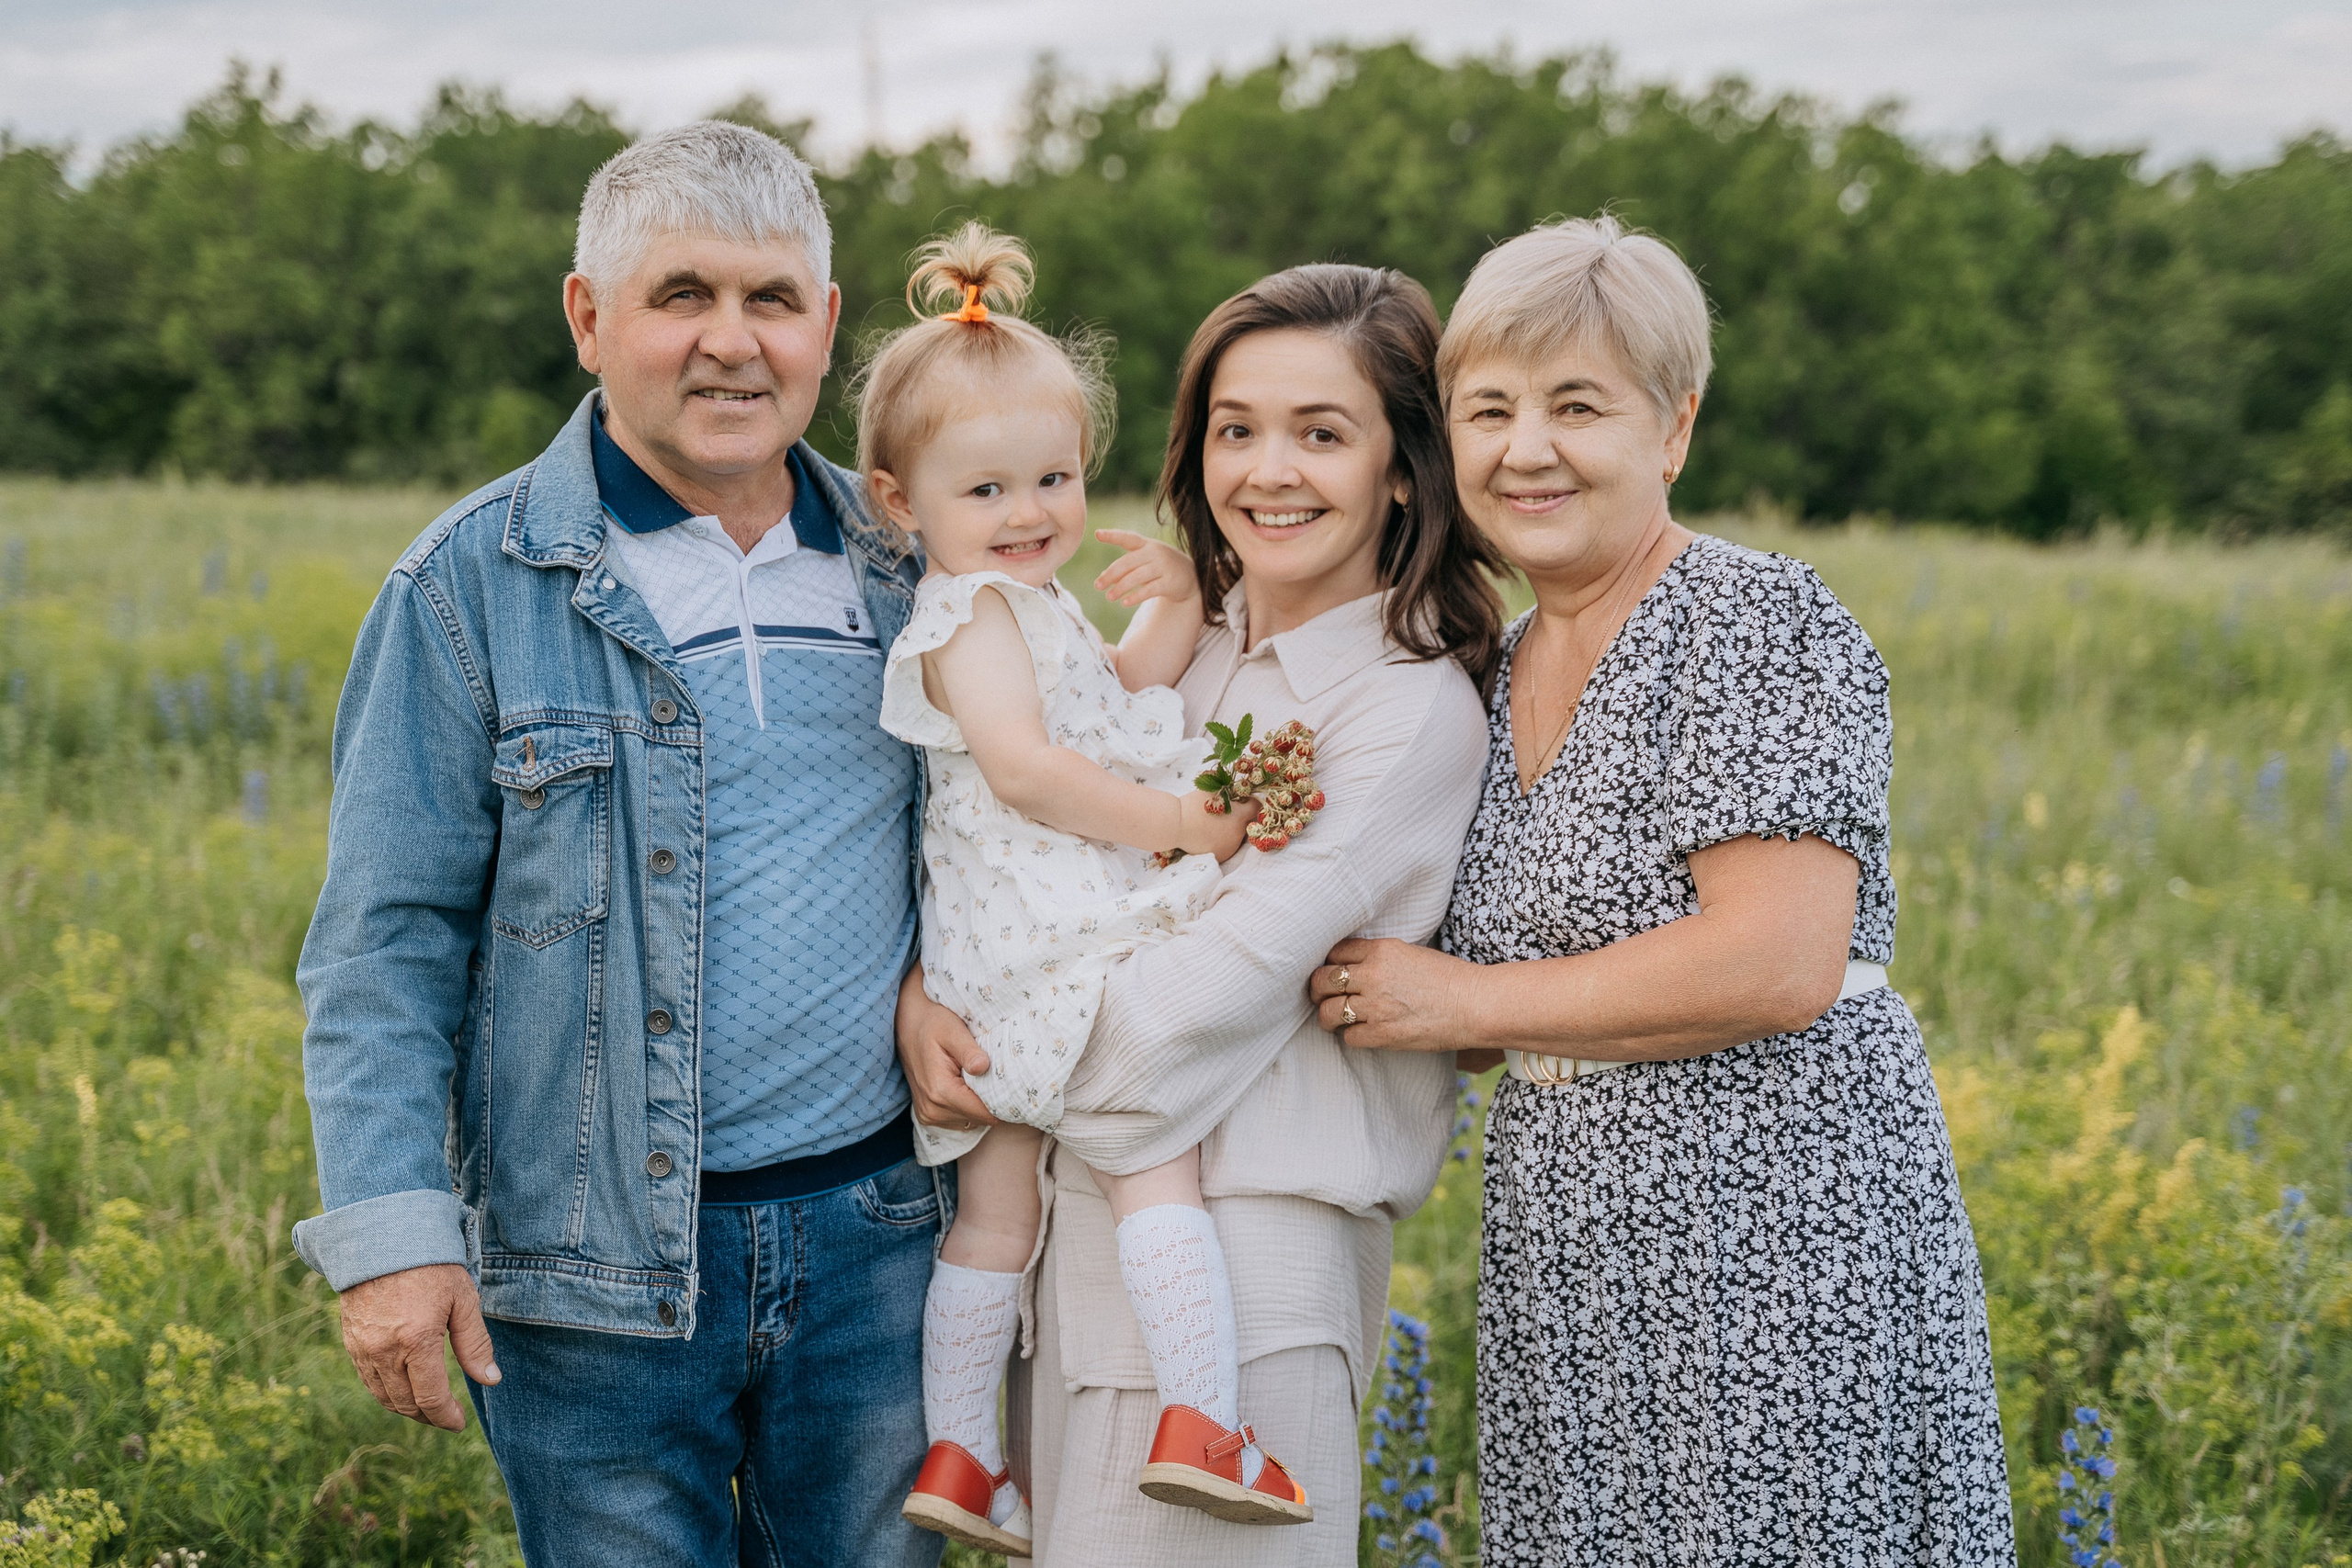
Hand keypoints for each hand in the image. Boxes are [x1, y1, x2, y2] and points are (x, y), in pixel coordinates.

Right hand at [337, 1262, 498, 1431]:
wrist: (382, 1238)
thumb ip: (475, 1343)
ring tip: (428, 1407)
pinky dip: (386, 1393)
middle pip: (406, 1404)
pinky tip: (403, 1389)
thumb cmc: (430, 1265)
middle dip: (428, 1416)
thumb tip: (490, 1379)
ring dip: (407, 1408)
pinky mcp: (351, 1342)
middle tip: (446, 1416)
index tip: (459, 1422)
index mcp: (416, 1342)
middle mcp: (384, 1352)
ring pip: (384, 1397)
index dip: (446, 1417)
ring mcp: (363, 1349)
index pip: (431, 1399)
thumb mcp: (463, 1299)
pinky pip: (368, 1380)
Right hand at [896, 964, 997, 1132]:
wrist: (907, 1025)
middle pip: (978, 1119)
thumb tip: (984, 1067)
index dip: (1002, 1102)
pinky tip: (968, 1087)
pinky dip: (967, 1108)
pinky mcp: (927, 1116)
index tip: (1015, 1089)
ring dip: (978, 1106)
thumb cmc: (933, 1023)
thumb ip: (969, 1051)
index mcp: (940, 1090)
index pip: (982, 1112)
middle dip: (991, 1102)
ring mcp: (927, 1115)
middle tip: (998, 1078)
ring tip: (980, 1080)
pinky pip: (959, 1121)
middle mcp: (932, 1109)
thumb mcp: (952, 1030)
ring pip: (970, 1122)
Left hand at [1094, 530, 1200, 609]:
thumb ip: (1126, 567)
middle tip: (1097, 586)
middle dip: (1111, 575)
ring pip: (1136, 577)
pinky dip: (1135, 597)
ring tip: (1109, 597)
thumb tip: (1103, 577)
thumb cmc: (1162, 568)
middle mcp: (1156, 553)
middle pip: (1128, 562)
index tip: (1097, 534)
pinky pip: (1149, 590)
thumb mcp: (1146, 562)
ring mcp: (1164, 567)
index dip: (1113, 536)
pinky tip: (1125, 602)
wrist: (1193, 578)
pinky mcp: (1170, 582)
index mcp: (1147, 545)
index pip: (1128, 538)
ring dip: (1120, 588)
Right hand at [1174, 790, 1256, 860]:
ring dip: (1231, 830)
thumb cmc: (1193, 804)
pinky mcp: (1222, 856)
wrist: (1176, 826)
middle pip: (1247, 823)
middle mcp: (1239, 834)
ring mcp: (1231, 847)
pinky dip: (1222, 841)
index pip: (1256, 808)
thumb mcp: (1213, 789)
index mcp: (1240, 817)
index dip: (1250, 802)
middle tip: (1225, 812)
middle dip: (1240, 817)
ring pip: (1237, 836)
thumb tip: (1240, 783)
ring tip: (1215, 824)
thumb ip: (1229, 787)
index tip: (1242, 800)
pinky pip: (1227, 846)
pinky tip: (1211, 835)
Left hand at [1308, 937, 1482, 1052]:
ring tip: (1331, 1019)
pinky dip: (1351, 1036)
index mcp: (1381, 950)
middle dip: (1316, 989)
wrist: (1474, 1005)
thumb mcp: (1410, 953)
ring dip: (1326, 1016)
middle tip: (1320, 996)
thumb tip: (1353, 966)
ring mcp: (1376, 1006)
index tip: (1331, 971)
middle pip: (1322, 980)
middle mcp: (1373, 975)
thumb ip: (1380, 957)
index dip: (1329, 962)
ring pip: (1328, 1011)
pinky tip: (1360, 1032)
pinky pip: (1349, 1037)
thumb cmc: (1448, 978)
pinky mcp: (1382, 1034)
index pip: (1335, 952)